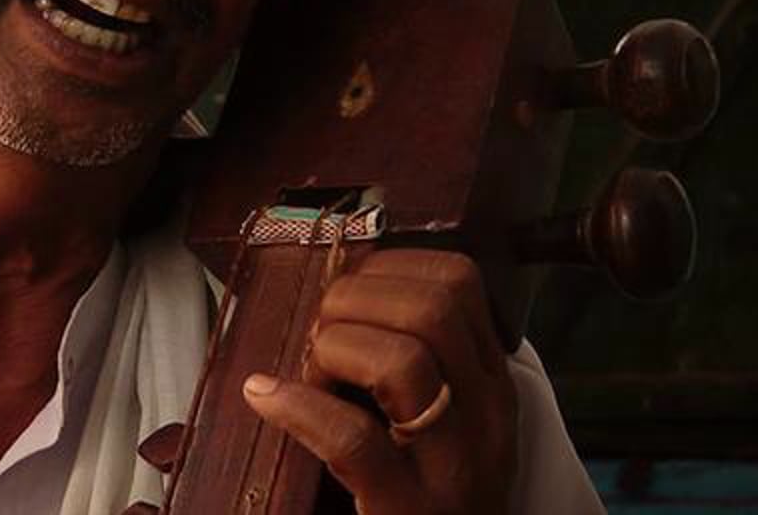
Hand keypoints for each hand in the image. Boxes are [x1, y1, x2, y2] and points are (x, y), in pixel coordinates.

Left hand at [239, 249, 517, 514]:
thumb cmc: (433, 490)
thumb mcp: (447, 417)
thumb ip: (412, 356)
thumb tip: (337, 288)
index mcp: (489, 382)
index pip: (459, 281)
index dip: (389, 267)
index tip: (350, 290)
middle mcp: (482, 416)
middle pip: (431, 309)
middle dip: (354, 300)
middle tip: (321, 336)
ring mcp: (450, 464)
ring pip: (401, 360)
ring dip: (332, 348)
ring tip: (311, 376)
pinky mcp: (405, 507)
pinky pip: (352, 439)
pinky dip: (298, 407)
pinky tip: (267, 397)